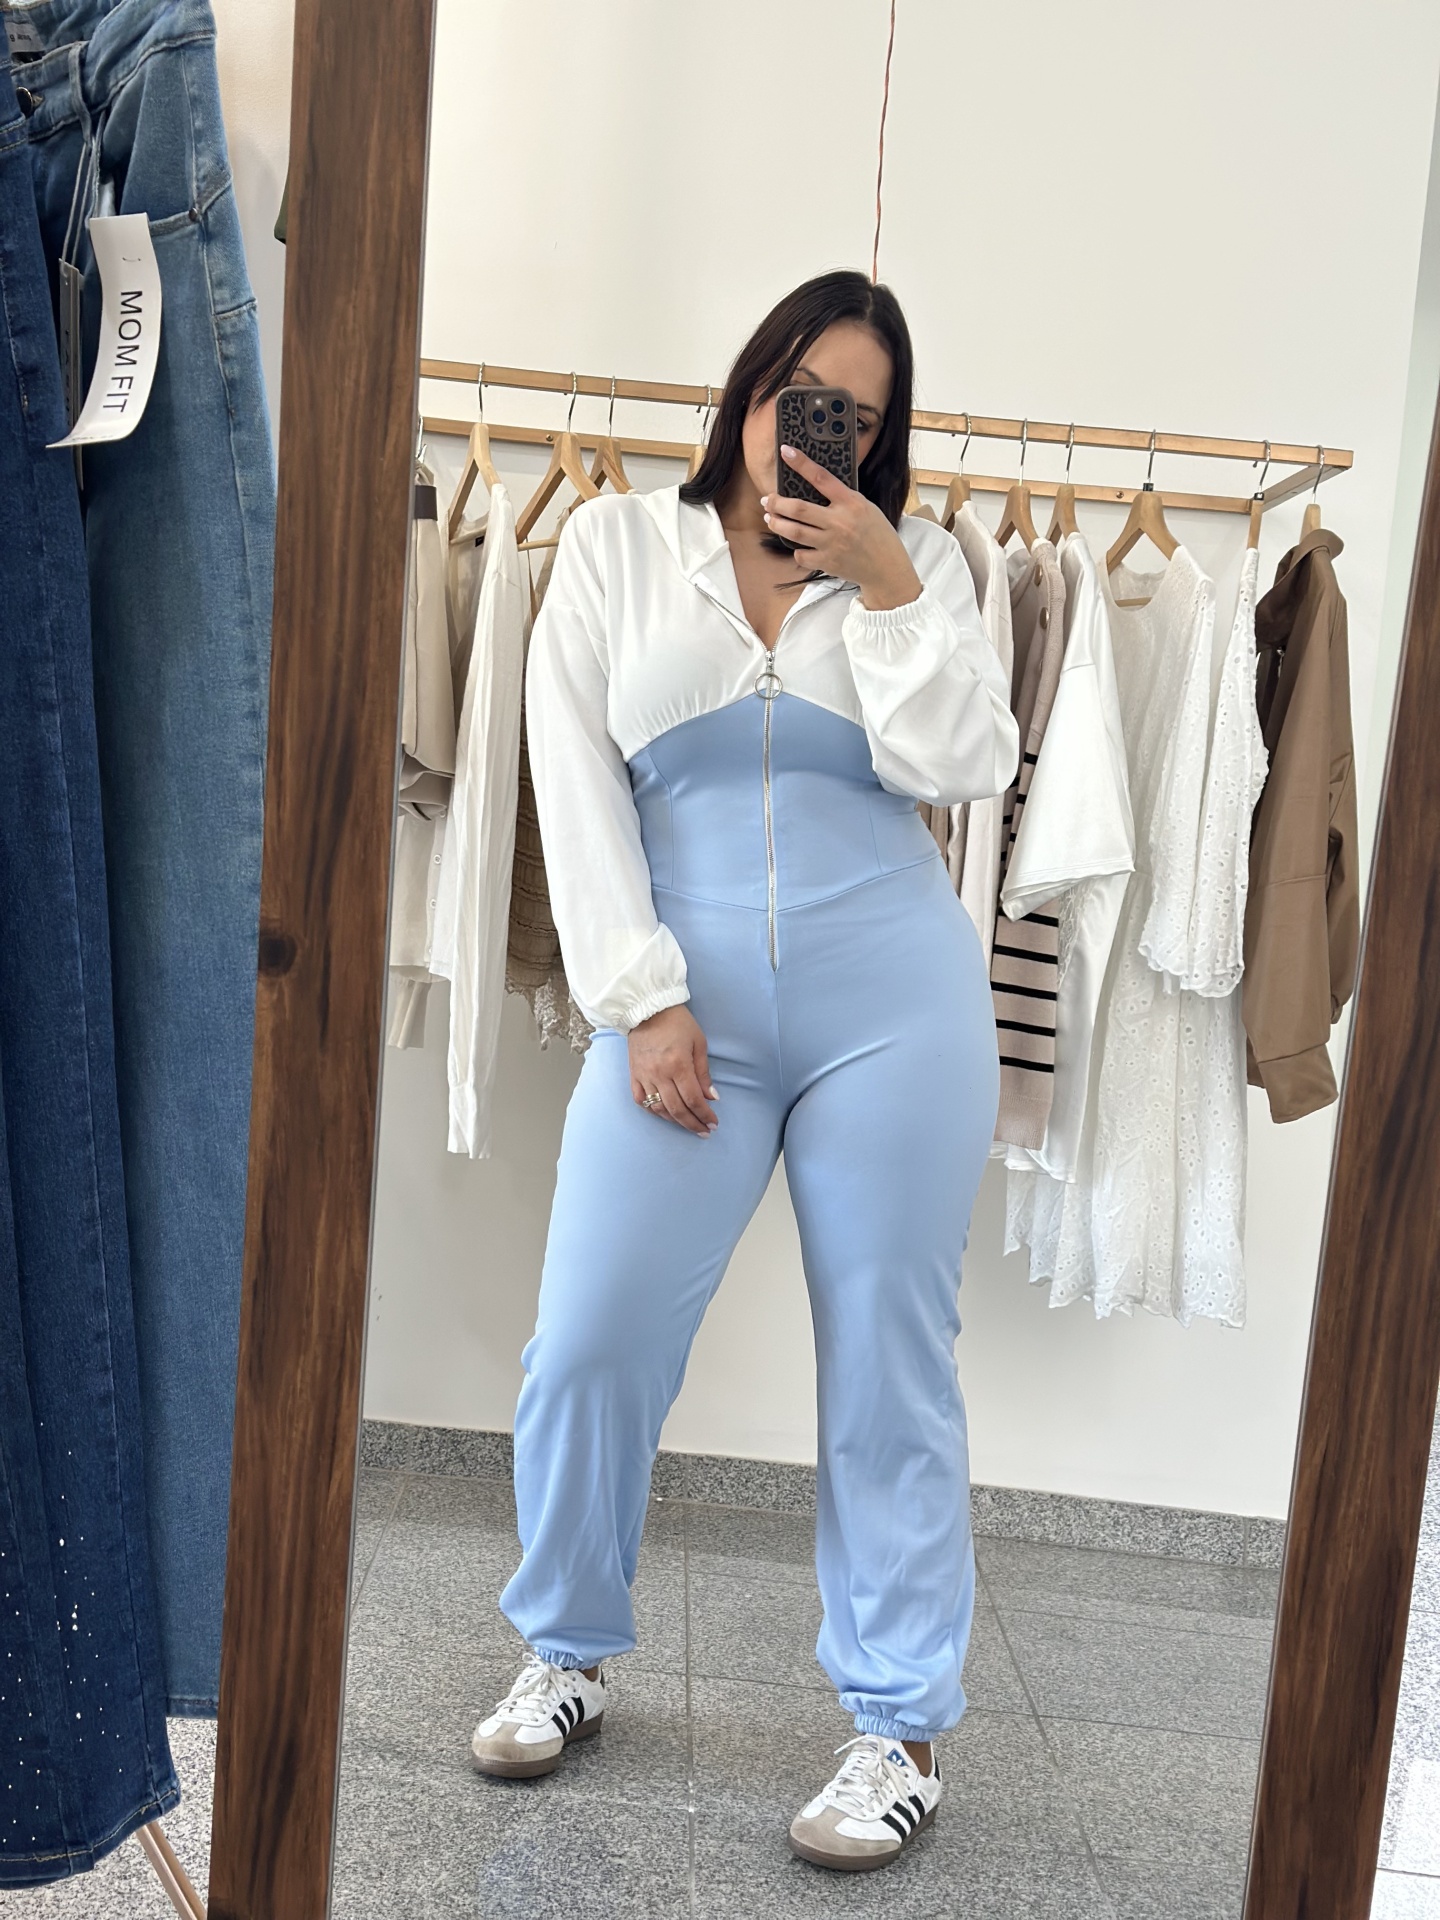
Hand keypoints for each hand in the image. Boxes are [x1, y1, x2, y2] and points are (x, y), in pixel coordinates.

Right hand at [628, 1004, 717, 1135]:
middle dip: (693, 1124)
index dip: (705, 1115)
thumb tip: (711, 1097)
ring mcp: (644, 1075)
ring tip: (687, 1124)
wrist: (647, 1009)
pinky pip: (640, 1100)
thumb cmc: (678, 1022)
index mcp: (678, 1065)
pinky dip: (652, 1110)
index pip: (693, 1100)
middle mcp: (660, 1074)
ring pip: (658, 1108)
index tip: (713, 1124)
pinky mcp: (633, 1074)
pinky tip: (664, 1114)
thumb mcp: (699, 1043)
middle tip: (704, 1131)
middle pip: (677, 1109)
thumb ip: (704, 1073)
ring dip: (674, 1121)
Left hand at [762, 445, 922, 609]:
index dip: (801, 463)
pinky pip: (801, 555)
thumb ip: (842, 499)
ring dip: (777, 523)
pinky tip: (796, 545)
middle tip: (767, 499)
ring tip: (770, 518)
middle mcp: (839, 522)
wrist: (887, 567)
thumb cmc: (877, 534)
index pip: (821, 477)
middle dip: (777, 502)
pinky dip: (796, 549)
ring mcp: (832, 543)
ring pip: (794, 531)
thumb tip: (815, 488)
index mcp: (851, 503)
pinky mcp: (827, 562)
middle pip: (798, 508)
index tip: (786, 451)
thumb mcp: (866, 508)